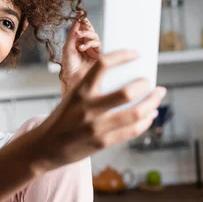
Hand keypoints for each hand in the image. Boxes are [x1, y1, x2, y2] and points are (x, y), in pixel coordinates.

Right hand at [31, 50, 166, 173]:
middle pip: (127, 93)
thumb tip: (126, 82)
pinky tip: (150, 115)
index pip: (103, 65)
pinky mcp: (102, 142)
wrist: (44, 148)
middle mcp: (88, 108)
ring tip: (158, 96)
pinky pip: (132, 130)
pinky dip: (146, 121)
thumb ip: (93, 91)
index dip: (123, 56)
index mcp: (79, 91)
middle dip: (144, 85)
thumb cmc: (61, 121)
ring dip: (152, 103)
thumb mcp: (72, 99)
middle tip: (149, 81)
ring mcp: (96, 127)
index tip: (136, 53)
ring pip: (135, 113)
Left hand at [60, 13, 100, 96]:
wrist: (73, 79)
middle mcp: (84, 45)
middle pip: (89, 30)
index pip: (80, 28)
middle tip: (82, 23)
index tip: (80, 13)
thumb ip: (72, 34)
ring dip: (87, 34)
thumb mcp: (68, 47)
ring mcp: (92, 50)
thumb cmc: (69, 66)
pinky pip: (97, 44)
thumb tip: (76, 20)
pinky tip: (83, 46)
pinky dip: (90, 42)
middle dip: (86, 26)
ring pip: (94, 36)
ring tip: (79, 37)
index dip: (81, 20)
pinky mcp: (99, 55)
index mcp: (76, 42)